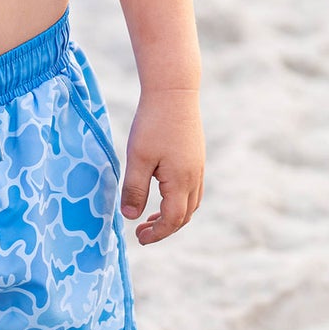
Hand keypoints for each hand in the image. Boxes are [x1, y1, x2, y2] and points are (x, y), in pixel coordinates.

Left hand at [119, 90, 203, 244]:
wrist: (174, 91)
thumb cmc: (153, 123)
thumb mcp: (138, 157)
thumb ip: (135, 189)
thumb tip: (130, 217)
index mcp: (181, 181)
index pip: (172, 220)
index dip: (157, 234)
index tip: (139, 239)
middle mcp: (194, 177)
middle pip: (184, 215)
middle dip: (164, 228)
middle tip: (141, 233)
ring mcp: (198, 166)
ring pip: (190, 203)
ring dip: (172, 215)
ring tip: (150, 217)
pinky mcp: (195, 156)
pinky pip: (191, 188)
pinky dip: (177, 199)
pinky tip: (161, 192)